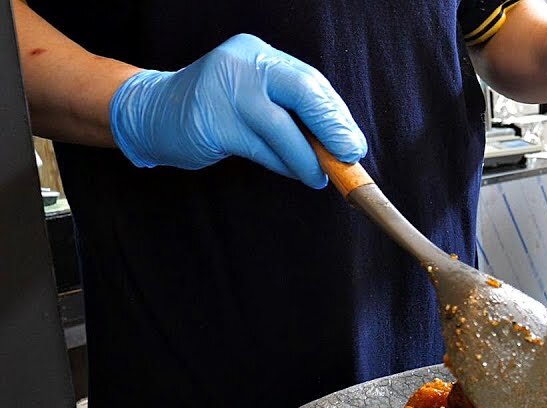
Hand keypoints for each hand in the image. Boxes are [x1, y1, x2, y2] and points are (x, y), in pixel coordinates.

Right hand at [110, 34, 366, 188]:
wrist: (154, 113)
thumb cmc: (219, 111)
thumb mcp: (258, 99)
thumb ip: (295, 113)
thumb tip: (341, 144)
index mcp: (260, 54)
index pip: (310, 81)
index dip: (337, 115)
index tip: (354, 144)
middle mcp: (244, 62)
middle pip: (303, 93)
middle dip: (332, 129)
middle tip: (349, 158)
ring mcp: (225, 89)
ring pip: (282, 127)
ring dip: (307, 159)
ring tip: (320, 176)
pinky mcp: (212, 121)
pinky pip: (260, 148)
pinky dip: (283, 164)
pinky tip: (295, 173)